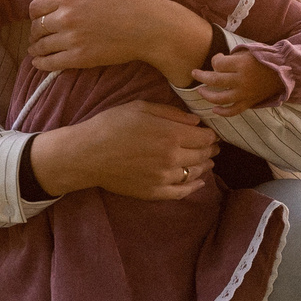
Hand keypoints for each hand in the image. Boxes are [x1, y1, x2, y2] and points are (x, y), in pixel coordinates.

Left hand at [28, 0, 211, 84]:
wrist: (150, 26)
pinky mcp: (79, 58)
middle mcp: (65, 16)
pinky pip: (51, 63)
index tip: (39, 18)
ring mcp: (71, 39)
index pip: (36, 6)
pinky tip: (39, 63)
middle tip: (38, 34)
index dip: (35, 13)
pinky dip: (41, 63)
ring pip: (41, 46)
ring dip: (35, 48)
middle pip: (36, 27)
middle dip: (35, 31)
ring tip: (36, 50)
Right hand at [28, 100, 219, 201]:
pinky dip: (193, 187)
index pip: (205, 137)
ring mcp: (164, 177)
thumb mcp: (141, 108)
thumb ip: (171, 113)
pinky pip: (181, 192)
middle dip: (210, 150)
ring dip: (204, 166)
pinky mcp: (154, 192)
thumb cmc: (111, 125)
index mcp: (171, 134)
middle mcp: (172, 157)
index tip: (211, 133)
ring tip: (207, 162)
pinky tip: (198, 182)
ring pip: (195, 173)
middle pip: (202, 155)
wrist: (87, 154)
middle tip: (213, 147)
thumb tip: (196, 122)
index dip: (211, 135)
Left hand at [190, 51, 282, 117]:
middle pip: (214, 80)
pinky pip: (233, 111)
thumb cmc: (265, 60)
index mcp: (242, 65)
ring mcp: (245, 94)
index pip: (218, 64)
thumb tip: (216, 63)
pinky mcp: (249, 102)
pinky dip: (223, 112)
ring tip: (200, 91)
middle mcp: (241, 80)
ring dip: (207, 95)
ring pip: (220, 98)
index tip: (217, 58)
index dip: (214, 60)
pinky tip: (214, 109)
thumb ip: (232, 57)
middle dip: (201, 76)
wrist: (284, 73)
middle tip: (194, 73)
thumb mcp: (249, 52)